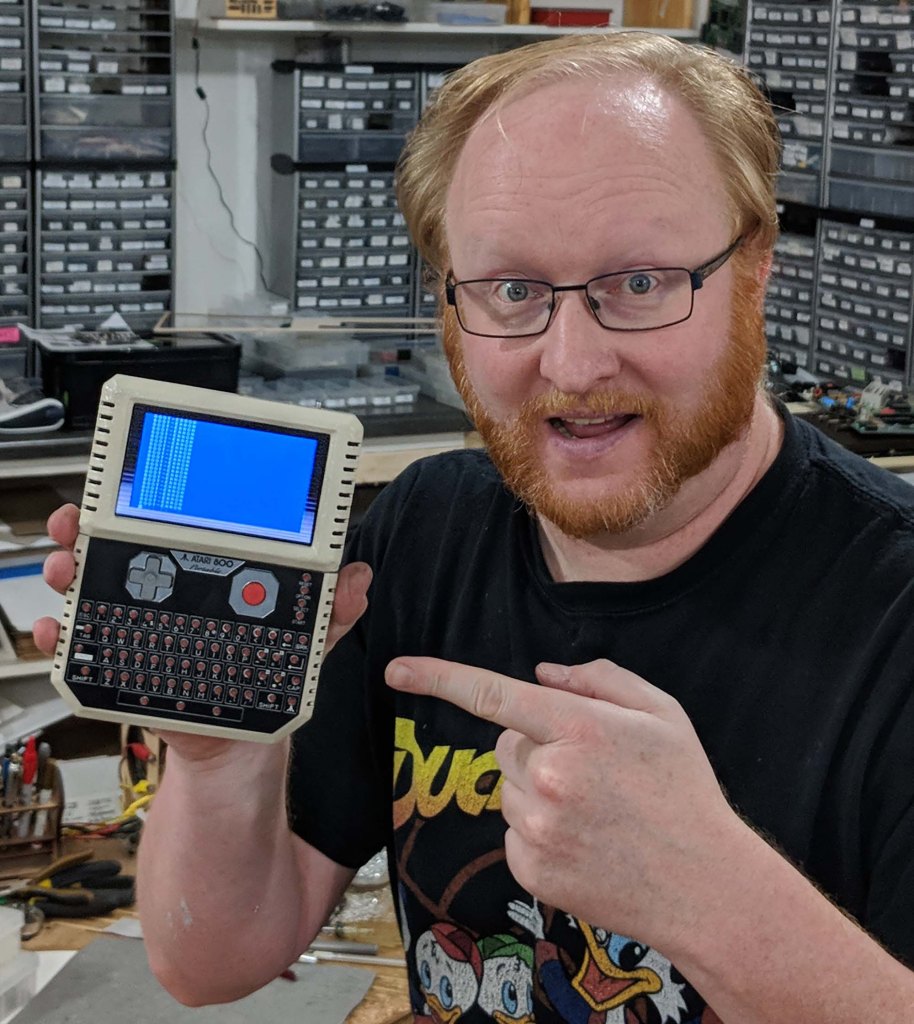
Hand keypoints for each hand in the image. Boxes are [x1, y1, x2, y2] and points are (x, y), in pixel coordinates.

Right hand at [32, 503, 372, 762]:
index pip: (176, 527)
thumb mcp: (304, 643)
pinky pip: (85, 648)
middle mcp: (168, 591)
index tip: (135, 488)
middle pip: (120, 548)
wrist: (242, 741)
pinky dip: (65, 637)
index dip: (154, 502)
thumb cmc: (265, 676)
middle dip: (92, 528)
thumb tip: (357, 580)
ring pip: (95, 588)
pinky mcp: (125, 667)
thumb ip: (331, 613)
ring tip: (67, 567)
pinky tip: (58, 629)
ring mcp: (141, 626)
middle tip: (81, 520)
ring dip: (73, 571)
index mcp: (208, 574)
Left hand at [385, 656, 744, 949]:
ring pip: (509, 788)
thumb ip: (599, 680)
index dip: (439, 677)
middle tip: (589, 769)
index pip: (492, 694)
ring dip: (537, 789)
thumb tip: (540, 673)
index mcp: (579, 729)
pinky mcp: (532, 870)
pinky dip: (539, 831)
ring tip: (594, 810)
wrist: (706, 888)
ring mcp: (537, 829)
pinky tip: (585, 840)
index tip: (397, 668)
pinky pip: (514, 831)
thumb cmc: (686, 792)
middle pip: (506, 742)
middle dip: (535, 745)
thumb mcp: (661, 715)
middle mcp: (549, 777)